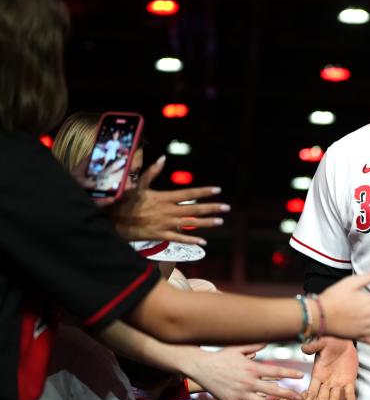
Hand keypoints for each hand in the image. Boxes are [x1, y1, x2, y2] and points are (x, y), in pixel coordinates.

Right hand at [107, 156, 228, 245]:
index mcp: (164, 198)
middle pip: (194, 209)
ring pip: (190, 223)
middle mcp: (168, 211)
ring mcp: (165, 224)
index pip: (188, 193)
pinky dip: (191, 240)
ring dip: (206, 223)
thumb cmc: (125, 201)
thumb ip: (151, 172)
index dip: (204, 191)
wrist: (112, 220)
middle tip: (227, 207)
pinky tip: (203, 242)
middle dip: (212, 208)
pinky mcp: (160, 235)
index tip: (218, 189)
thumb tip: (162, 158)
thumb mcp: (137, 185)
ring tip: (220, 221)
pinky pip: (179, 238)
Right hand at [179, 344, 303, 399]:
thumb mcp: (238, 348)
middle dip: (289, 395)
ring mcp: (240, 393)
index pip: (276, 370)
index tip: (302, 376)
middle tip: (301, 399)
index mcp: (252, 367)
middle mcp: (248, 381)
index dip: (290, 373)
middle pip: (273, 390)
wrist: (201, 366)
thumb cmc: (221, 356)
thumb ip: (254, 346)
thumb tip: (266, 342)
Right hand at [304, 337, 357, 399]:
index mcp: (317, 375)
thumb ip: (313, 347)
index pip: (312, 389)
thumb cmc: (331, 341)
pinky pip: (350, 392)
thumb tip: (303, 348)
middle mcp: (327, 382)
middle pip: (322, 397)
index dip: (309, 398)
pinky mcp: (349, 381)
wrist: (345, 340)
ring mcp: (338, 383)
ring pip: (335, 398)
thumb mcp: (322, 343)